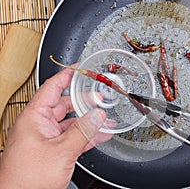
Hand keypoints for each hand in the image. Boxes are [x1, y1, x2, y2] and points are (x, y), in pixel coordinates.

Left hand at [0, 68, 112, 188]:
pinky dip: (87, 136)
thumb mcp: (60, 151)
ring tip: (106, 118)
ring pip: (71, 123)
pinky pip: (73, 138)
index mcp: (34, 118)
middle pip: (65, 105)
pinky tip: (101, 134)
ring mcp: (47, 139)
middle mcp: (40, 125)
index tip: (79, 69)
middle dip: (84, 101)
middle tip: (100, 97)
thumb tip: (97, 115)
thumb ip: (82, 132)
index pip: (52, 88)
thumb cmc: (26, 179)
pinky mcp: (54, 151)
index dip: (66, 76)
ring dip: (89, 121)